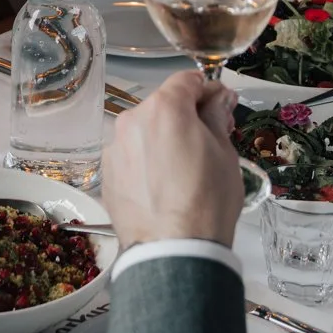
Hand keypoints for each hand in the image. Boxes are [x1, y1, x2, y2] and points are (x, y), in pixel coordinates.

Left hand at [103, 72, 241, 251]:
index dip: (208, 90)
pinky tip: (163, 185)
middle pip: (164, 106)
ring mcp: (116, 148)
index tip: (221, 105)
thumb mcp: (225, 153)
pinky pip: (132, 156)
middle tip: (208, 140)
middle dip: (186, 117)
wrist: (174, 251)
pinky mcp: (108, 174)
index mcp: (165, 109)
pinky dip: (146, 162)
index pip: (187, 81)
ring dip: (163, 139)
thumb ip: (217, 117)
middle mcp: (133, 121)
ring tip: (184, 169)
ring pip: (145, 131)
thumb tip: (217, 99)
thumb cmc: (206, 202)